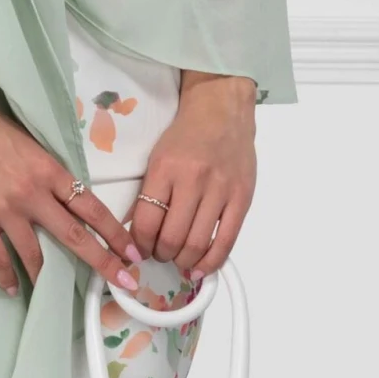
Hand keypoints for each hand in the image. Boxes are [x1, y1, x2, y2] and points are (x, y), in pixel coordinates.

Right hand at [0, 16, 140, 296]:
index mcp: (50, 170)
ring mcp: (5, 210)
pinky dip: (6, 276)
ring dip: (47, 278)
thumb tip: (63, 194)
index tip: (132, 252)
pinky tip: (12, 288)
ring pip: (35, 254)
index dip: (115, 232)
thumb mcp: (28, 142)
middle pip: (75, 235)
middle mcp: (34, 194)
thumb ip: (47, 170)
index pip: (91, 207)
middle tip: (123, 282)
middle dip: (102, 262)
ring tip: (53, 293)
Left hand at [128, 69, 257, 275]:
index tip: (139, 249)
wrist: (222, 109)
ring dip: (184, 261)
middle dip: (161, 255)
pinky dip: (212, 261)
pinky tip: (201, 267)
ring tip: (178, 259)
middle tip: (159, 255)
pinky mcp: (242, 198)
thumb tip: (135, 232)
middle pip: (172, 238)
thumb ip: (149, 192)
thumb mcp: (157, 157)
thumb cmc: (186, 134)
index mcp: (165, 169)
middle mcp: (193, 180)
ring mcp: (221, 190)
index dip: (139, 244)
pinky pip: (227, 241)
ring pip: (198, 243)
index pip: (146, 221)